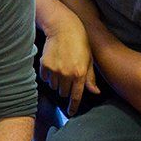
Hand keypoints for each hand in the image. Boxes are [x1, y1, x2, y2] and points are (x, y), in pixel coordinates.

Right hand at [44, 0, 98, 115]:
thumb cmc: (80, 42)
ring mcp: (55, 70)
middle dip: (66, 89)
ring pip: (54, 86)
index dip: (73, 107)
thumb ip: (91, 78)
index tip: (71, 113)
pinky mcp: (45, 66)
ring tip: (61, 68)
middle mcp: (67, 74)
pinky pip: (46, 78)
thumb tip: (95, 92)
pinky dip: (49, 75)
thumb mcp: (89, 59)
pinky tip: (54, 64)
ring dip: (57, 82)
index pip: (76, 96)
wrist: (64, 27)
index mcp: (80, 74)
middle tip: (68, 77)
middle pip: (64, 93)